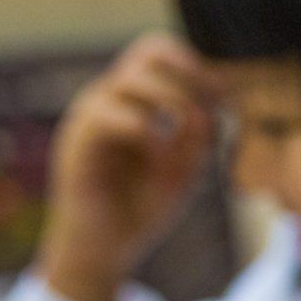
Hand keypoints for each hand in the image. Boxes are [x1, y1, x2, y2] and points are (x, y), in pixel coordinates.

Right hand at [40, 33, 218, 300]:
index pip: (162, 52)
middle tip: (209, 115)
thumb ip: (200, 138)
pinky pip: (110, 117)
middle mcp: (110, 100)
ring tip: (185, 139)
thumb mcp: (185, 169)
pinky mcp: (76, 144)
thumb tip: (209, 109)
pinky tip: (160, 159)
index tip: (225, 101)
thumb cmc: (142, 207)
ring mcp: (90, 119)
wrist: (103, 250)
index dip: (199, 67)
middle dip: (191, 77)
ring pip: (130, 79)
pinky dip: (148, 134)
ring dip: (172, 104)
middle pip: (149, 50)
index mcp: (135, 100)